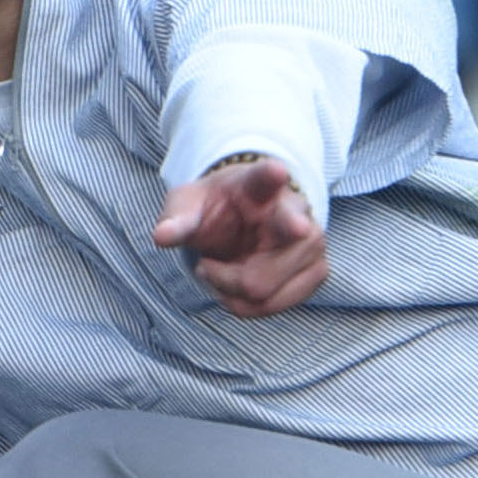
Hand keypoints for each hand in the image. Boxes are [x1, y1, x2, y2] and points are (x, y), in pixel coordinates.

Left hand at [153, 154, 328, 317]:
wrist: (244, 219)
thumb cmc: (216, 209)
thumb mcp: (189, 205)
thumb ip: (177, 219)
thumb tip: (161, 236)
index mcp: (259, 186)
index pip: (266, 179)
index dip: (271, 177)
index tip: (276, 171)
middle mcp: (297, 211)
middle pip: (260, 269)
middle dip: (224, 277)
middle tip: (204, 265)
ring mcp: (312, 244)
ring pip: (266, 292)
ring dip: (232, 293)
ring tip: (221, 274)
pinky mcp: (316, 271)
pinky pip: (276, 305)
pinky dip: (248, 306)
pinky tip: (238, 288)